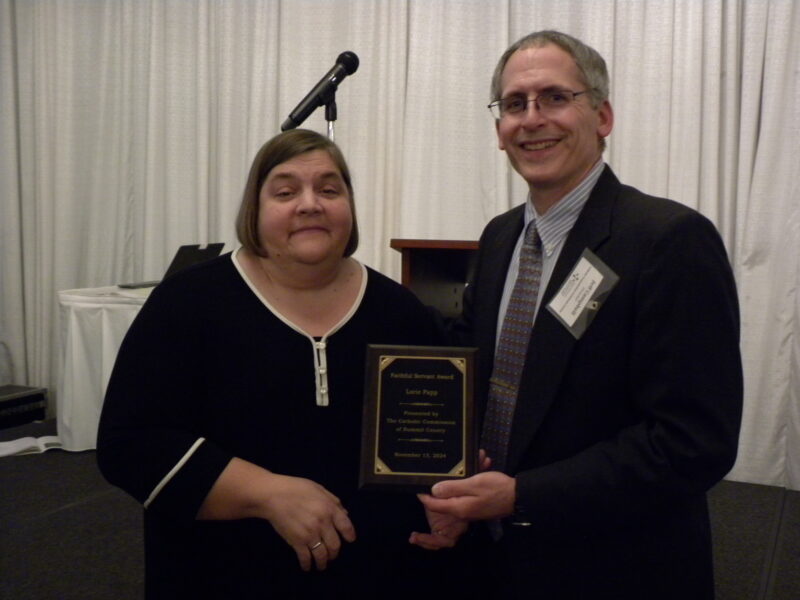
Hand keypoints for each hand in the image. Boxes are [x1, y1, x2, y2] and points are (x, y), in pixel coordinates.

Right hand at [197, 458, 355, 571]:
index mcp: (329, 508)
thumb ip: (333, 501)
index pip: (346, 526)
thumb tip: (345, 514)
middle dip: (335, 553)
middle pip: (335, 545)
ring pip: (322, 555)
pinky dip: (307, 565)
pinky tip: (307, 566)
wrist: (273, 496)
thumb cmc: (296, 488)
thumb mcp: (319, 489)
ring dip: (323, 563)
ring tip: (321, 565)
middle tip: (332, 555)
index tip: (350, 541)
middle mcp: (322, 523)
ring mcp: (309, 534)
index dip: (350, 536)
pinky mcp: (296, 542)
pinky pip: (305, 558)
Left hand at [408, 450, 495, 548]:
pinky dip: (462, 485)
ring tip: (448, 470)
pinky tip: (467, 472)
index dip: (424, 495)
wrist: (518, 496)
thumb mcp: (474, 484)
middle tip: (430, 474)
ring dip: (451, 484)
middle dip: (436, 488)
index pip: (435, 504)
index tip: (417, 484)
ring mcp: (470, 510)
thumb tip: (433, 490)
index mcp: (459, 507)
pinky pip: (463, 495)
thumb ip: (453, 488)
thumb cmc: (497, 488)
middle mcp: (462, 512)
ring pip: (453, 497)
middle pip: (442, 502)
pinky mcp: (476, 506)